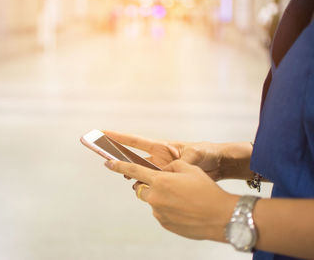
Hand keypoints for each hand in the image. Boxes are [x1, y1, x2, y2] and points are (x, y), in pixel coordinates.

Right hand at [104, 131, 232, 180]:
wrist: (220, 165)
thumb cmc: (208, 153)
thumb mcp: (196, 154)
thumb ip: (184, 160)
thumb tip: (173, 167)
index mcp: (162, 147)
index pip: (136, 142)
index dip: (119, 137)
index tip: (103, 132)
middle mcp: (158, 158)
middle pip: (134, 158)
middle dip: (119, 158)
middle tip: (105, 160)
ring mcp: (162, 170)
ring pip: (141, 173)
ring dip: (132, 176)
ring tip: (124, 177)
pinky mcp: (168, 180)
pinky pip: (152, 184)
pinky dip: (145, 187)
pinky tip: (141, 191)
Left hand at [105, 159, 237, 240]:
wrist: (221, 216)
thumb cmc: (206, 191)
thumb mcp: (190, 169)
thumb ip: (171, 166)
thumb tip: (162, 170)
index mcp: (160, 181)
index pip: (133, 171)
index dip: (119, 166)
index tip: (108, 163)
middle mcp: (155, 197)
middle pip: (141, 189)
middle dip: (148, 185)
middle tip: (166, 184)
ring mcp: (159, 212)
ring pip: (153, 201)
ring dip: (161, 197)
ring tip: (182, 198)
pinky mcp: (164, 224)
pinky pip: (160, 212)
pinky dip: (168, 208)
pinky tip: (184, 208)